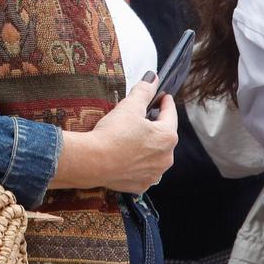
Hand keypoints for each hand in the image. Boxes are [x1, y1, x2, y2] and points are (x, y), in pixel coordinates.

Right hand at [49, 79, 176, 193]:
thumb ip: (144, 91)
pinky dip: (137, 163)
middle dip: (155, 127)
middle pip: (163, 137)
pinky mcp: (140, 185)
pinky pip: (142, 171)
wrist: (93, 161)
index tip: (163, 97)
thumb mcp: (129, 106)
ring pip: (154, 156)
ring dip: (147, 147)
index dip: (165, 103)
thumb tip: (153, 78)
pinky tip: (125, 157)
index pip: (170, 114)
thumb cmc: (113, 133)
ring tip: (132, 138)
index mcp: (168, 137)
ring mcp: (153, 174)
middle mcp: (166, 158)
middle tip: (142, 118)